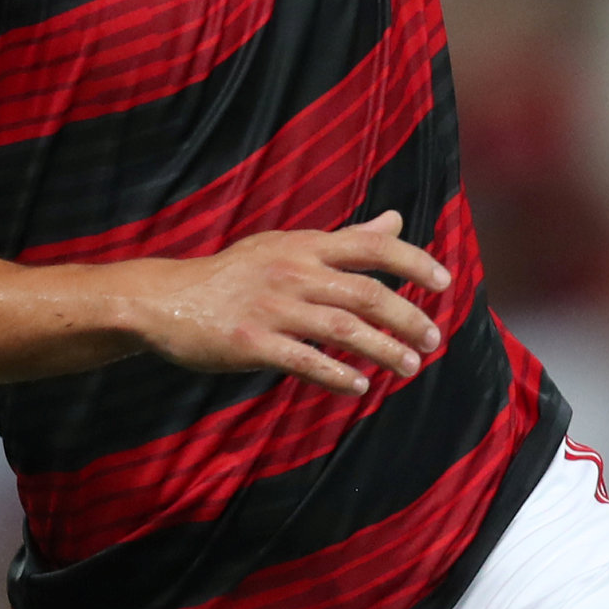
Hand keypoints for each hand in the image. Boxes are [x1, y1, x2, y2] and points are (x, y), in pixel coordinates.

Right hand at [117, 211, 448, 395]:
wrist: (165, 300)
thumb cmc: (232, 274)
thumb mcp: (285, 246)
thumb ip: (344, 238)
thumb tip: (395, 221)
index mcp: (303, 245)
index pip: (370, 247)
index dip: (412, 262)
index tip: (444, 282)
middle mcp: (292, 272)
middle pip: (366, 293)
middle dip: (407, 317)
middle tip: (434, 339)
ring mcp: (272, 308)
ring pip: (343, 329)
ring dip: (384, 351)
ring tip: (410, 367)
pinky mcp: (251, 342)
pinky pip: (305, 360)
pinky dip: (337, 375)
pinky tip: (359, 387)